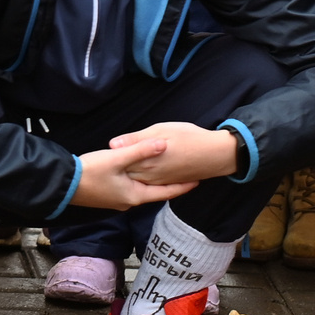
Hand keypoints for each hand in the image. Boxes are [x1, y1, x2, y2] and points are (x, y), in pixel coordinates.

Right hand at [70, 139, 195, 208]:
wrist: (63, 185)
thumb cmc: (90, 173)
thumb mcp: (117, 159)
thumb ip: (141, 151)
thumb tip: (164, 144)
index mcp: (135, 195)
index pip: (165, 193)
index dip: (182, 187)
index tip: (198, 181)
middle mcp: (129, 201)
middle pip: (156, 192)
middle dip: (171, 184)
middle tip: (188, 175)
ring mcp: (118, 199)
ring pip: (143, 189)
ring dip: (156, 181)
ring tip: (169, 172)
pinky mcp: (109, 193)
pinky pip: (132, 186)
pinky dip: (142, 180)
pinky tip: (143, 172)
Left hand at [110, 121, 242, 184]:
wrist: (216, 154)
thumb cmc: (189, 137)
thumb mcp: (160, 130)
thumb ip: (136, 139)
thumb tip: (112, 144)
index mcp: (146, 161)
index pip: (121, 163)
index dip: (110, 160)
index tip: (98, 160)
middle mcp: (150, 175)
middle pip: (127, 174)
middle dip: (116, 170)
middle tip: (103, 164)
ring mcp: (160, 181)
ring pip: (138, 180)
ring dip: (129, 176)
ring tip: (117, 170)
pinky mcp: (168, 183)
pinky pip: (150, 184)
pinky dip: (142, 180)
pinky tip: (139, 175)